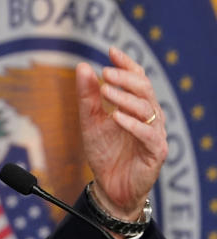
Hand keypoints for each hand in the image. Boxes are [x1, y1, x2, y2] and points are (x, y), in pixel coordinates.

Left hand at [75, 46, 166, 219]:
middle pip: (145, 89)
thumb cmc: (104, 152)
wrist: (109, 187)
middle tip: (105, 72)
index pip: (137, 78)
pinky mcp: (155, 153)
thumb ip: (88, 97)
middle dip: (126, 78)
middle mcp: (150, 117)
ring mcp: (155, 134)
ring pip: (148, 109)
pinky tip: (117, 117)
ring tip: (106, 91)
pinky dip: (132, 124)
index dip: (127, 64)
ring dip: (125, 98)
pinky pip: (148, 135)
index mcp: (137, 106)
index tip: (112, 51)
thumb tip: (83, 67)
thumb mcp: (90, 121)